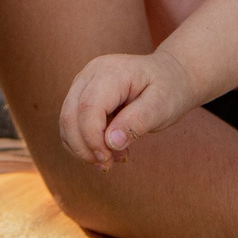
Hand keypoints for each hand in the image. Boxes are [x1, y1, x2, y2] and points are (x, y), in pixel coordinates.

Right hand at [60, 51, 198, 166]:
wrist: (171, 75)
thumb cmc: (169, 89)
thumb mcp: (162, 106)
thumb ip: (137, 122)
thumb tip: (110, 142)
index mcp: (112, 72)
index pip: (88, 108)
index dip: (93, 139)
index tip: (109, 159)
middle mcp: (91, 73)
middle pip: (70, 115)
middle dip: (84, 147)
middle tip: (109, 165)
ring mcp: (83, 82)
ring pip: (66, 121)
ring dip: (83, 148)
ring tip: (113, 158)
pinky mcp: (82, 94)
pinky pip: (71, 124)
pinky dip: (84, 143)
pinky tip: (107, 149)